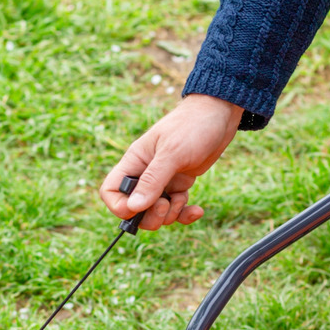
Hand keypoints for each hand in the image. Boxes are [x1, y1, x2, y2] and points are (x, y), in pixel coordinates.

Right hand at [100, 94, 243, 230]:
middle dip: (149, 216)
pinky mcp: (180, 183)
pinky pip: (176, 208)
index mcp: (134, 161)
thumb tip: (134, 207)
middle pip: (134, 208)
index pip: (111, 191)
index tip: (138, 209)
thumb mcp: (172, 153)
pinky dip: (185, 213)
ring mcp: (163, 180)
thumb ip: (152, 180)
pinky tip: (198, 210)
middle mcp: (145, 173)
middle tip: (167, 206)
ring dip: (170, 214)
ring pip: (156, 212)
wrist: (219, 113)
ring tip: (183, 197)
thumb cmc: (192, 126)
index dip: (120, 206)